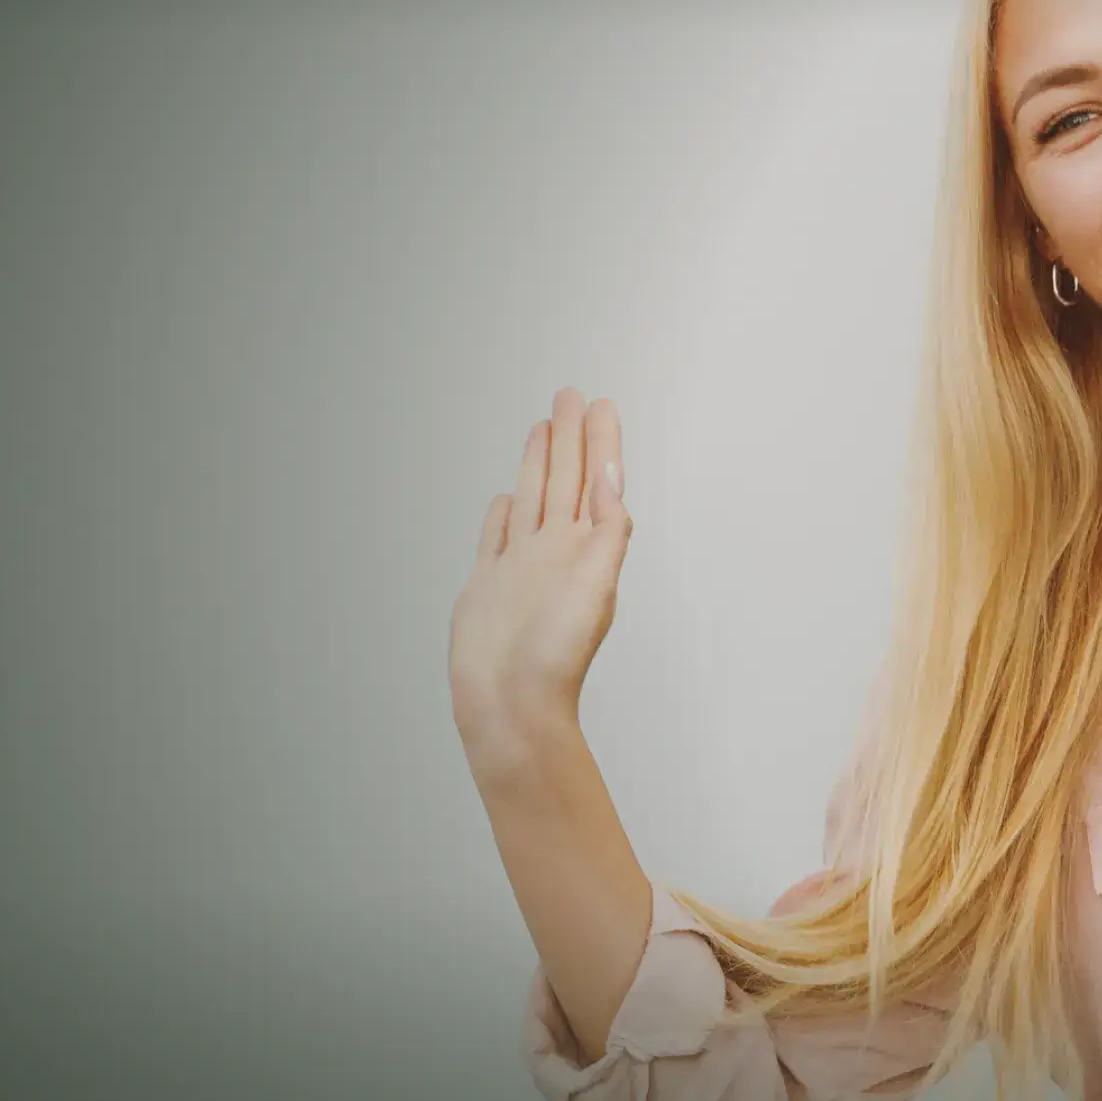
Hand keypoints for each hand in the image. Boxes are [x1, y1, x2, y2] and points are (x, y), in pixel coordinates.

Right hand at [450, 389, 630, 768]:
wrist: (509, 707)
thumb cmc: (554, 660)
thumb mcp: (595, 588)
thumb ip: (606, 532)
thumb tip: (613, 481)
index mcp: (583, 549)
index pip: (594, 481)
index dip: (599, 443)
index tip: (600, 405)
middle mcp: (553, 552)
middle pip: (564, 479)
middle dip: (569, 436)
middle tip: (571, 394)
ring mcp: (520, 566)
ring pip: (532, 498)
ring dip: (541, 461)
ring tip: (544, 426)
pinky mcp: (488, 584)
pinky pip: (498, 535)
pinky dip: (504, 512)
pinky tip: (510, 495)